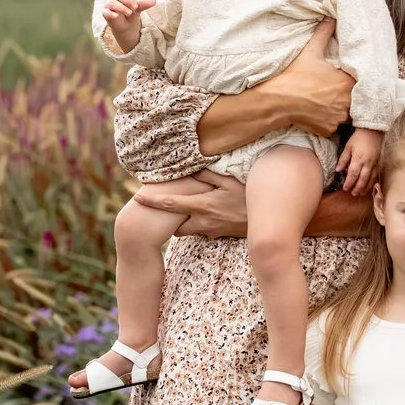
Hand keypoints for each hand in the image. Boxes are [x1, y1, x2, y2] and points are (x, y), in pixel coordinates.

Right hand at [100, 0, 153, 49]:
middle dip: (127, 1)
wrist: (127, 26)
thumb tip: (154, 0)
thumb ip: (144, 4)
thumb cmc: (131, 12)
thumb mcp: (139, 8)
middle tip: (135, 7)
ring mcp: (109, 5)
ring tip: (129, 13)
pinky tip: (115, 16)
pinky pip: (106, 12)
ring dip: (122, 8)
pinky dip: (110, 14)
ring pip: (113, 3)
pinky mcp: (106, 13)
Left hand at [131, 171, 247, 237]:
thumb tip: (191, 168)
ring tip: (189, 209)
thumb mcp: (229, 180)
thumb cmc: (249, 196)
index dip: (152, 202)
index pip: (171, 205)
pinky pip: (203, 230)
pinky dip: (200, 223)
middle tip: (166, 209)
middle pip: (176, 227)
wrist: (268, 221)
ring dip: (185, 222)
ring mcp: (211, 231)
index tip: (137, 199)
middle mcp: (203, 222)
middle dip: (169, 221)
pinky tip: (210, 213)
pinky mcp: (219, 235)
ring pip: (189, 230)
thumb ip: (207, 175)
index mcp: (202, 206)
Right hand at [256, 23, 356, 138]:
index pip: (359, 83)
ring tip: (325, 103)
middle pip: (353, 100)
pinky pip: (333, 127)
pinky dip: (328, 122)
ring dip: (339, 110)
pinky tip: (318, 113)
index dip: (351, 82)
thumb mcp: (311, 51)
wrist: (279, 100)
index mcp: (347, 82)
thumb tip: (330, 19)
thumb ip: (323, 33)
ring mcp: (338, 118)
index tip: (343, 80)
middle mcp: (347, 102)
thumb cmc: (296, 75)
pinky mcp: (328, 130)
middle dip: (346, 96)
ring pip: (345, 115)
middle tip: (332, 92)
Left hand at [337, 129, 381, 198]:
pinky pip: (376, 175)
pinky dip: (373, 182)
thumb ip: (343, 159)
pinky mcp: (379, 163)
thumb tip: (338, 170)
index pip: (353, 174)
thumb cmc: (359, 138)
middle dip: (357, 188)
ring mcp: (375, 164)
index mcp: (358, 159)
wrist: (373, 131)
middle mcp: (367, 163)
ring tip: (361, 193)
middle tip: (353, 194)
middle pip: (362, 179)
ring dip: (366, 187)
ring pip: (370, 179)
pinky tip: (370, 186)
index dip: (349, 183)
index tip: (345, 188)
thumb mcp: (348, 147)